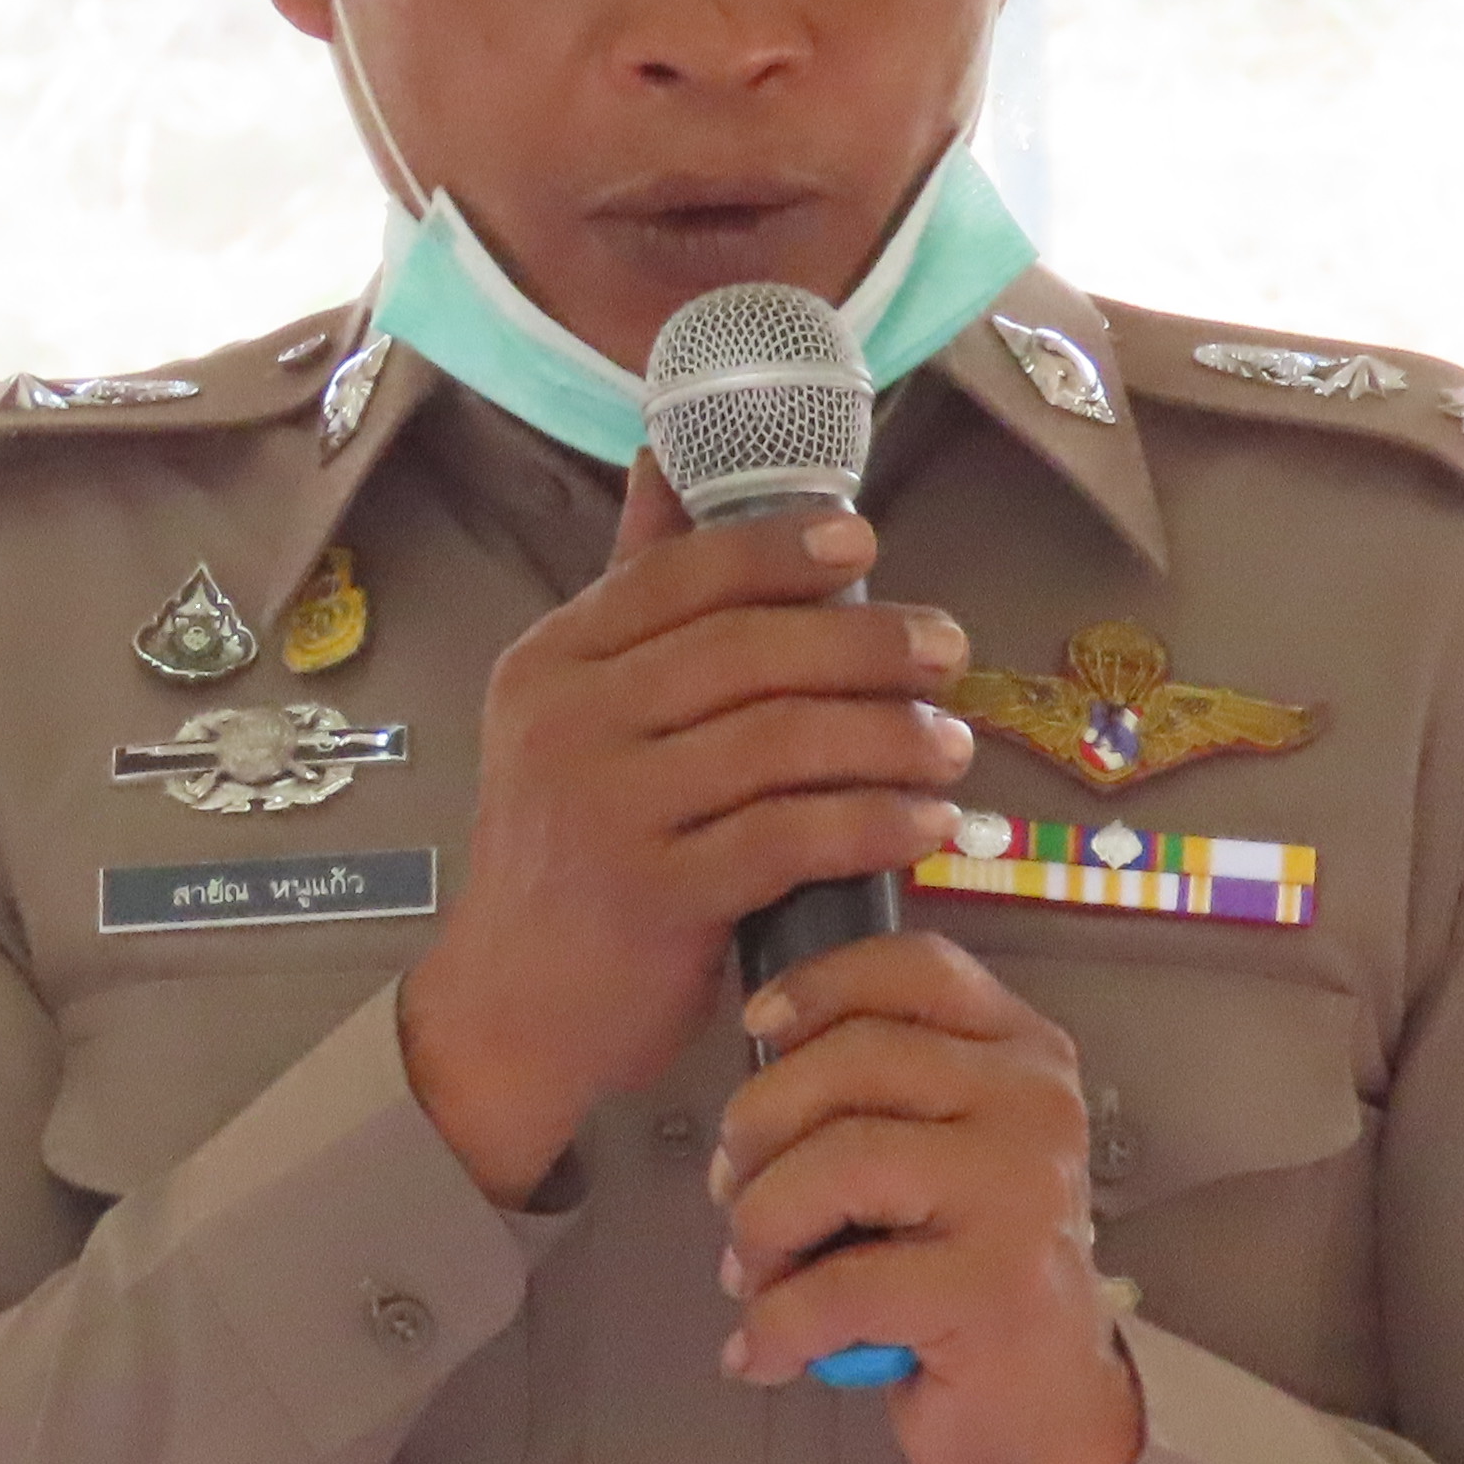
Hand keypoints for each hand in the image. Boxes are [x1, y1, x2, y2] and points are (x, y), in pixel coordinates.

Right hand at [398, 460, 977, 1206]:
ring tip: (954, 745)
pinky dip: (875, 825)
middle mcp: (568, 722)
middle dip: (865, 642)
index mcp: (553, 662)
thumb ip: (634, 595)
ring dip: (889, 737)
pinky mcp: (654, 897)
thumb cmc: (569, 848)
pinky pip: (791, 839)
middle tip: (949, 650)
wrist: (509, 1008)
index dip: (779, 550)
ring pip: (780, 742)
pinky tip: (929, 826)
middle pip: (745, 651)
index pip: (678, 575)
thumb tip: (666, 456)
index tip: (865, 543)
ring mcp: (606, 809)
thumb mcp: (574, 712)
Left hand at [710, 931, 1143, 1463]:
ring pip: (837, 1163)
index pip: (916, 968)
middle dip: (758, 1126)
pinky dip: (775, 1325)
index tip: (757, 1025)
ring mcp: (1023, 1192)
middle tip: (732, 1191)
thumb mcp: (936, 1149)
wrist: (1046, 1404)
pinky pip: (838, 1286)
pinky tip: (762, 1353)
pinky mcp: (995, 1287)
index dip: (820, 985)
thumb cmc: (962, 1264)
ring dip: (761, 1225)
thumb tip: (753, 1080)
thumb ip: (875, 1092)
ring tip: (751, 1275)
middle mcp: (1035, 1105)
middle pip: (853, 1061)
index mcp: (1023, 1053)